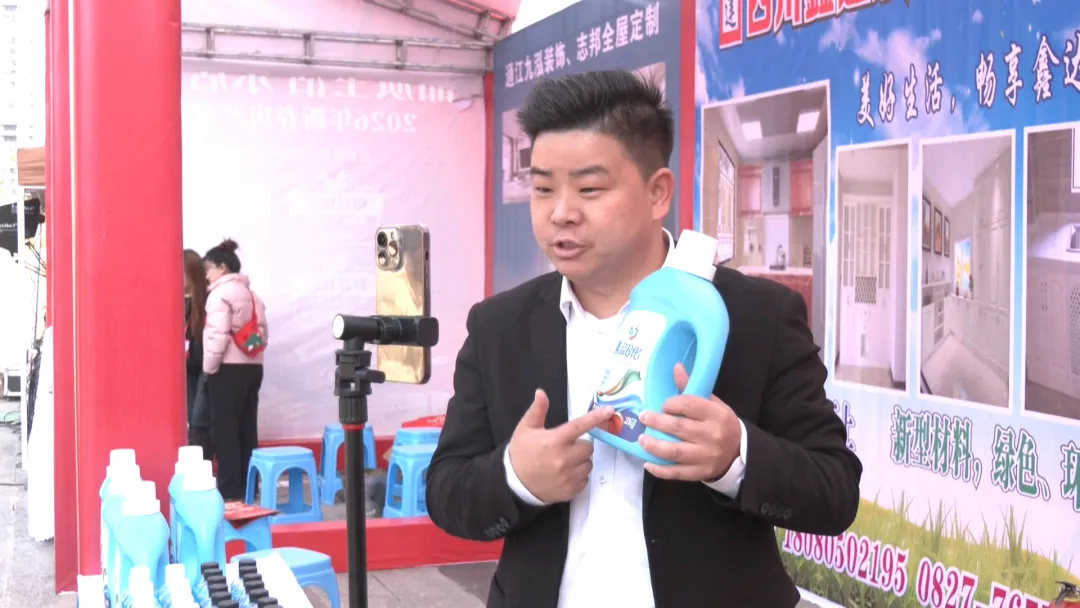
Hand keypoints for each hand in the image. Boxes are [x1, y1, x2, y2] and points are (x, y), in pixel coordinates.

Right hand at [507, 389, 614, 503]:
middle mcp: (564, 459)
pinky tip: (565, 474)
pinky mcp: (571, 490)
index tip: (609, 410)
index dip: (596, 417)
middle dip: (580, 445)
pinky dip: (578, 476)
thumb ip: (537, 411)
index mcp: (554, 441)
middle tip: (566, 447)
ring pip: (588, 464)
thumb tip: (541, 392)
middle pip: (588, 447)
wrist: (514, 484)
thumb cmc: (521, 453)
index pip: (579, 426)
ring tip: (565, 461)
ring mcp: (568, 476)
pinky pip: (585, 480)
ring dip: (581, 461)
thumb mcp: (525, 429)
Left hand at [638, 363, 740, 481]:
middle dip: (657, 422)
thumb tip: (676, 367)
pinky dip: (659, 469)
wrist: (739, 453)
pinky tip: (647, 463)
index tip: (663, 405)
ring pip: (675, 451)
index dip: (672, 404)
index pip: (690, 405)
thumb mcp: (713, 403)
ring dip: (654, 445)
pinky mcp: (700, 473)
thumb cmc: (721, 424)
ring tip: (641, 439)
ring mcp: (706, 456)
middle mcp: (712, 435)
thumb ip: (692, 388)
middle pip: (679, 428)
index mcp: (717, 415)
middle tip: (643, 417)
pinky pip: (676, 473)